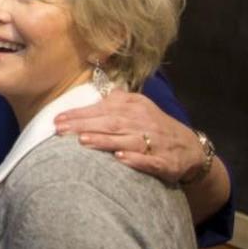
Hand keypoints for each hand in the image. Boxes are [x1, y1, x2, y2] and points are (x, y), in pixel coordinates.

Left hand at [54, 90, 202, 183]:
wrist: (190, 147)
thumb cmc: (154, 126)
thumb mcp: (138, 106)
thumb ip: (115, 99)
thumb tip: (96, 87)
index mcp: (134, 106)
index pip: (102, 108)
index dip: (79, 113)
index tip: (57, 119)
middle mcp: (143, 122)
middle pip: (110, 122)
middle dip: (84, 125)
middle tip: (60, 129)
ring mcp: (155, 142)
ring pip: (126, 140)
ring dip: (104, 140)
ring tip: (82, 141)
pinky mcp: (164, 161)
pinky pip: (148, 160)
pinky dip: (135, 159)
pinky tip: (119, 158)